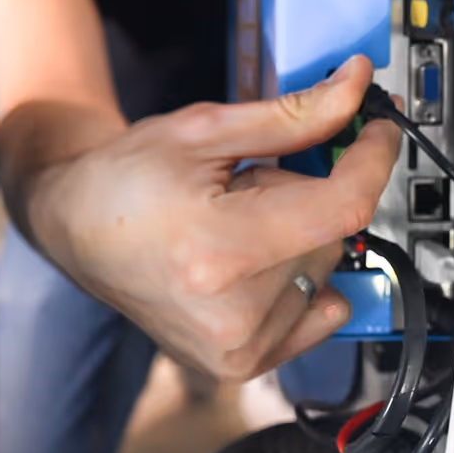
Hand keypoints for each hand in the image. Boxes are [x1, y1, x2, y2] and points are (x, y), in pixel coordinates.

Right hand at [26, 54, 400, 380]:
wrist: (78, 228)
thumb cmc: (127, 177)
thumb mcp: (206, 128)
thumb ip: (292, 116)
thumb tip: (352, 89)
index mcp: (220, 248)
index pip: (343, 206)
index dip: (371, 157)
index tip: (376, 127)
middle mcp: (233, 314)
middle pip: (332, 234)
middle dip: (307, 192)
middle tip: (250, 180)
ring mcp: (236, 347)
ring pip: (324, 268)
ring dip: (297, 234)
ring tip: (235, 221)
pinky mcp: (239, 364)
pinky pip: (314, 310)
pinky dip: (297, 274)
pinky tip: (249, 259)